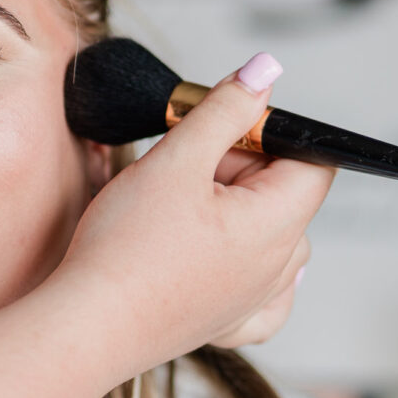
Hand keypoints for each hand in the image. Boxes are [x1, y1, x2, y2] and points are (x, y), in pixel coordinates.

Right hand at [54, 53, 334, 368]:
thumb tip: (266, 72)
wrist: (86, 326)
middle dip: (241, 169)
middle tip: (183, 167)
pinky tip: (226, 258)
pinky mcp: (228, 325)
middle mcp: (278, 268)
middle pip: (286, 196)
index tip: (219, 131)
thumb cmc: (124, 249)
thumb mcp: (176, 159)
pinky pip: (266, 296)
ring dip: (236, 212)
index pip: (311, 162)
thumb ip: (224, 109)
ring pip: (272, 239)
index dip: (267, 134)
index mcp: (276, 225)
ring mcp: (254, 301)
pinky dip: (252, 270)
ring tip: (180, 211)